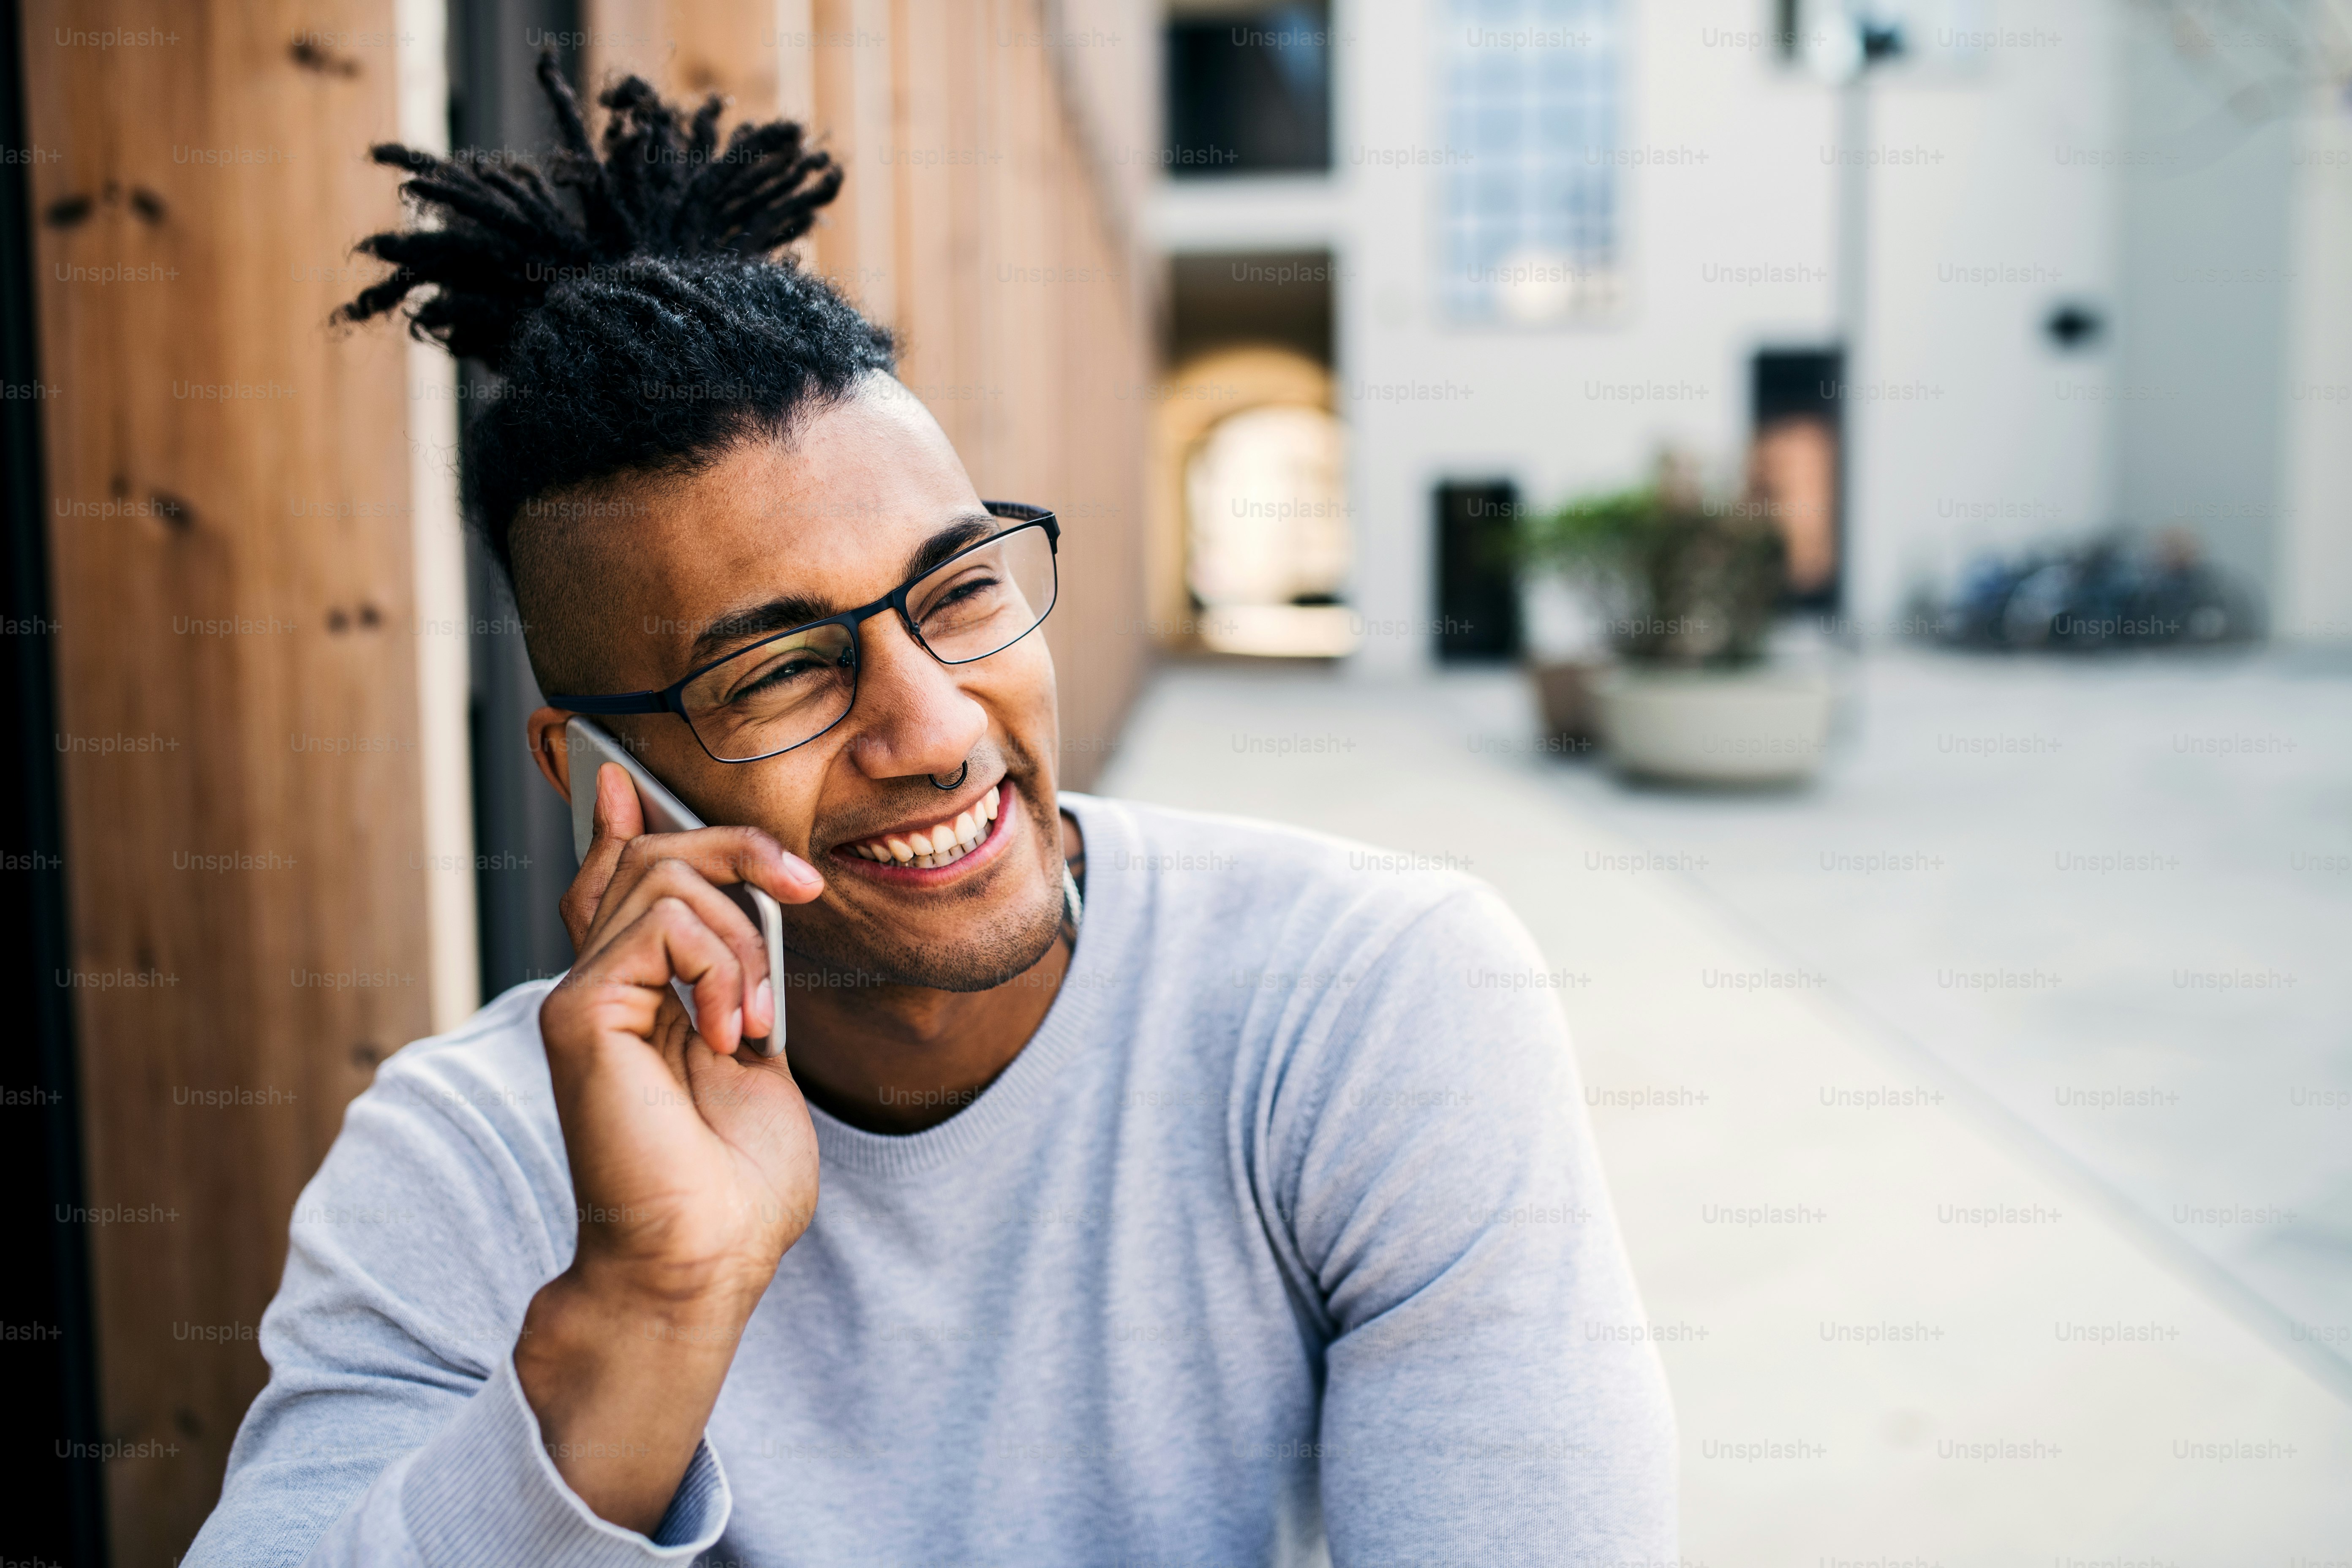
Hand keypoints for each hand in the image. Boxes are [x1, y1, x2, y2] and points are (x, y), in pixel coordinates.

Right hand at [520, 763, 824, 1530]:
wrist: (703, 1260)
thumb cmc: (734, 1181)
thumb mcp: (755, 1049)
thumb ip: (735, 973)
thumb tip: (740, 908)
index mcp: (637, 994)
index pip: (619, 874)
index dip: (630, 815)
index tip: (627, 772)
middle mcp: (597, 985)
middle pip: (650, 852)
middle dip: (738, 849)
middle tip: (801, 890)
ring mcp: (582, 996)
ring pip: (665, 874)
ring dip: (741, 933)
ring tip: (754, 1018)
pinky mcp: (580, 1012)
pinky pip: (662, 921)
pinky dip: (721, 964)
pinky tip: (730, 1033)